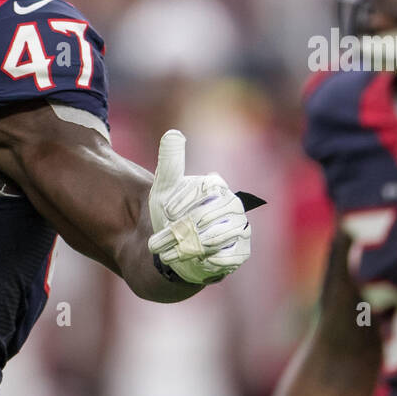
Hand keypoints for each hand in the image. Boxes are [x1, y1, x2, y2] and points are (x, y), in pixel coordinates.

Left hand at [147, 129, 250, 284]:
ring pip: (217, 238)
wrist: (174, 246)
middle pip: (208, 217)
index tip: (166, 211)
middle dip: (179, 231)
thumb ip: (170, 161)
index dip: (182, 203)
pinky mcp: (241, 252)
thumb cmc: (171, 214)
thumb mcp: (165, 187)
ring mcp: (240, 229)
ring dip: (188, 248)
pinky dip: (211, 260)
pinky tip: (196, 261)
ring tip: (167, 254)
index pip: (205, 190)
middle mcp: (233, 207)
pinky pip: (230, 257)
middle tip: (155, 243)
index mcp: (218, 187)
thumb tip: (173, 134)